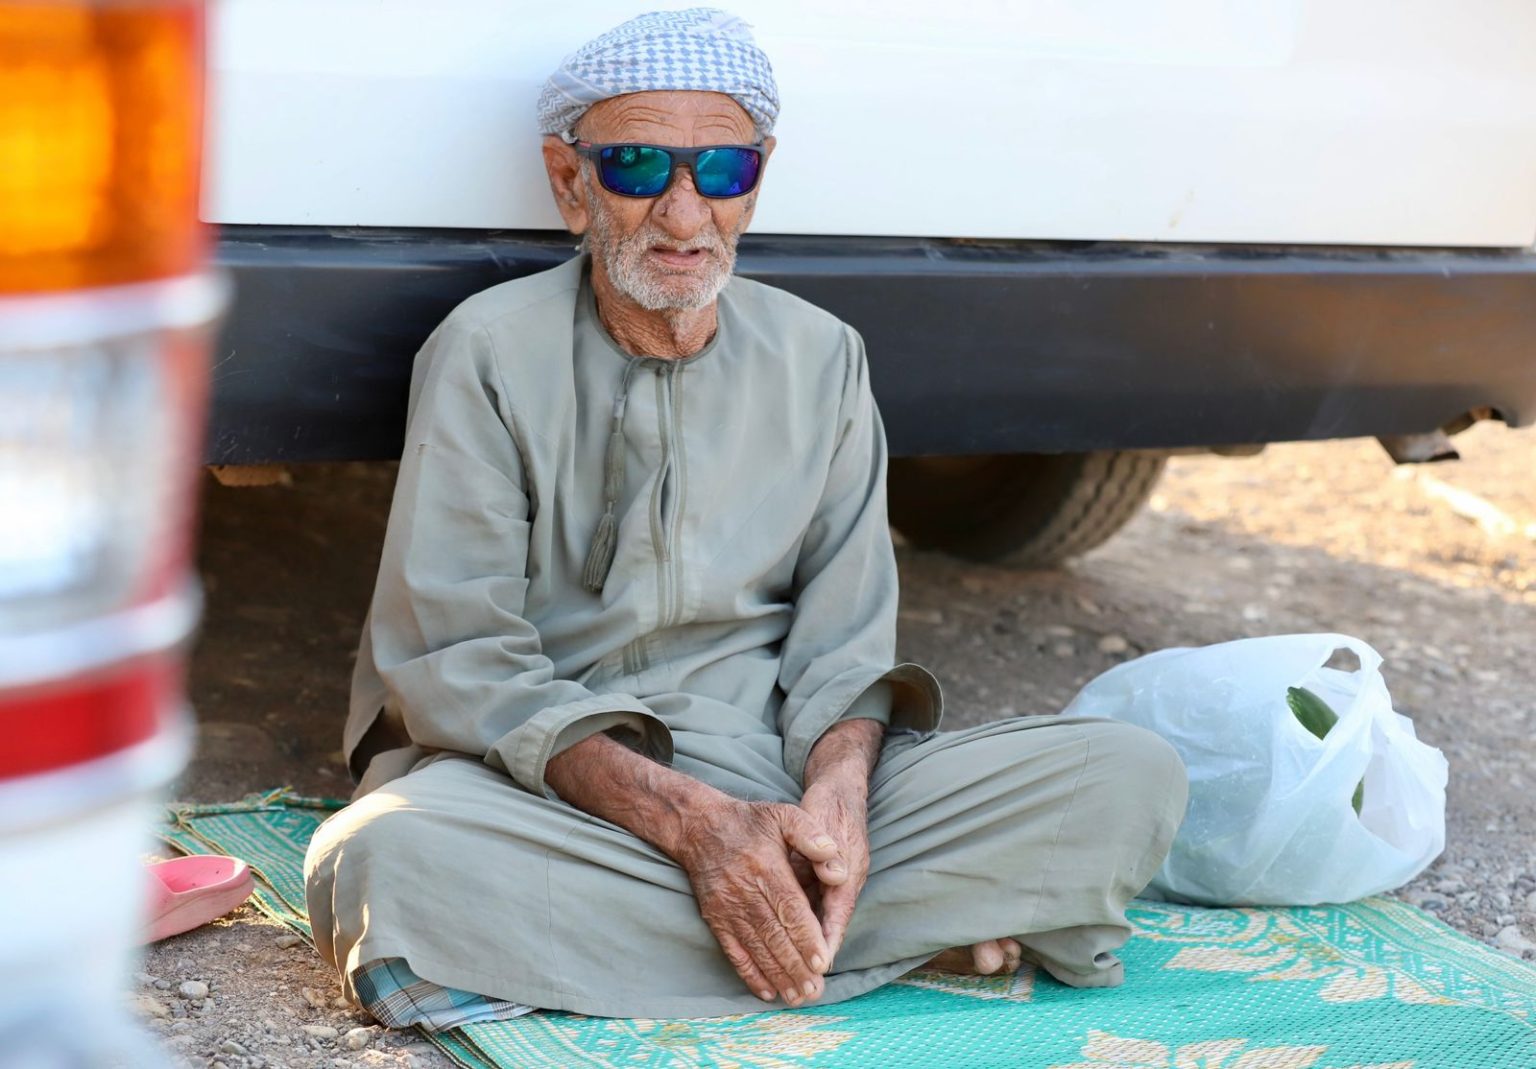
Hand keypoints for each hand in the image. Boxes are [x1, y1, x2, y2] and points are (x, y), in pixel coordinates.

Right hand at [675, 797, 843, 1005]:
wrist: (699, 827)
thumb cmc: (749, 822)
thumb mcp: (783, 815)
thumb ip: (812, 835)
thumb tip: (836, 861)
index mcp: (766, 867)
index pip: (789, 909)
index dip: (806, 938)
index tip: (822, 962)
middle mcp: (745, 891)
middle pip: (775, 935)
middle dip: (796, 966)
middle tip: (815, 990)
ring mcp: (727, 908)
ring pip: (756, 948)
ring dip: (778, 975)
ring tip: (798, 996)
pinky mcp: (715, 918)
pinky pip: (733, 951)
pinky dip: (750, 973)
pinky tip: (766, 991)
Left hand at [800, 771, 870, 964]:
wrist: (838, 788)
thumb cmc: (828, 804)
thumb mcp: (823, 818)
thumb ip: (824, 845)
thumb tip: (835, 874)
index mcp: (845, 871)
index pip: (836, 914)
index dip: (826, 939)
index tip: (818, 965)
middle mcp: (840, 882)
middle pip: (828, 925)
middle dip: (816, 955)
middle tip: (804, 985)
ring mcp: (830, 883)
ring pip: (816, 920)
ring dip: (805, 947)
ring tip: (793, 978)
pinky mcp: (819, 879)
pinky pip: (809, 910)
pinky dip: (798, 929)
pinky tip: (782, 946)